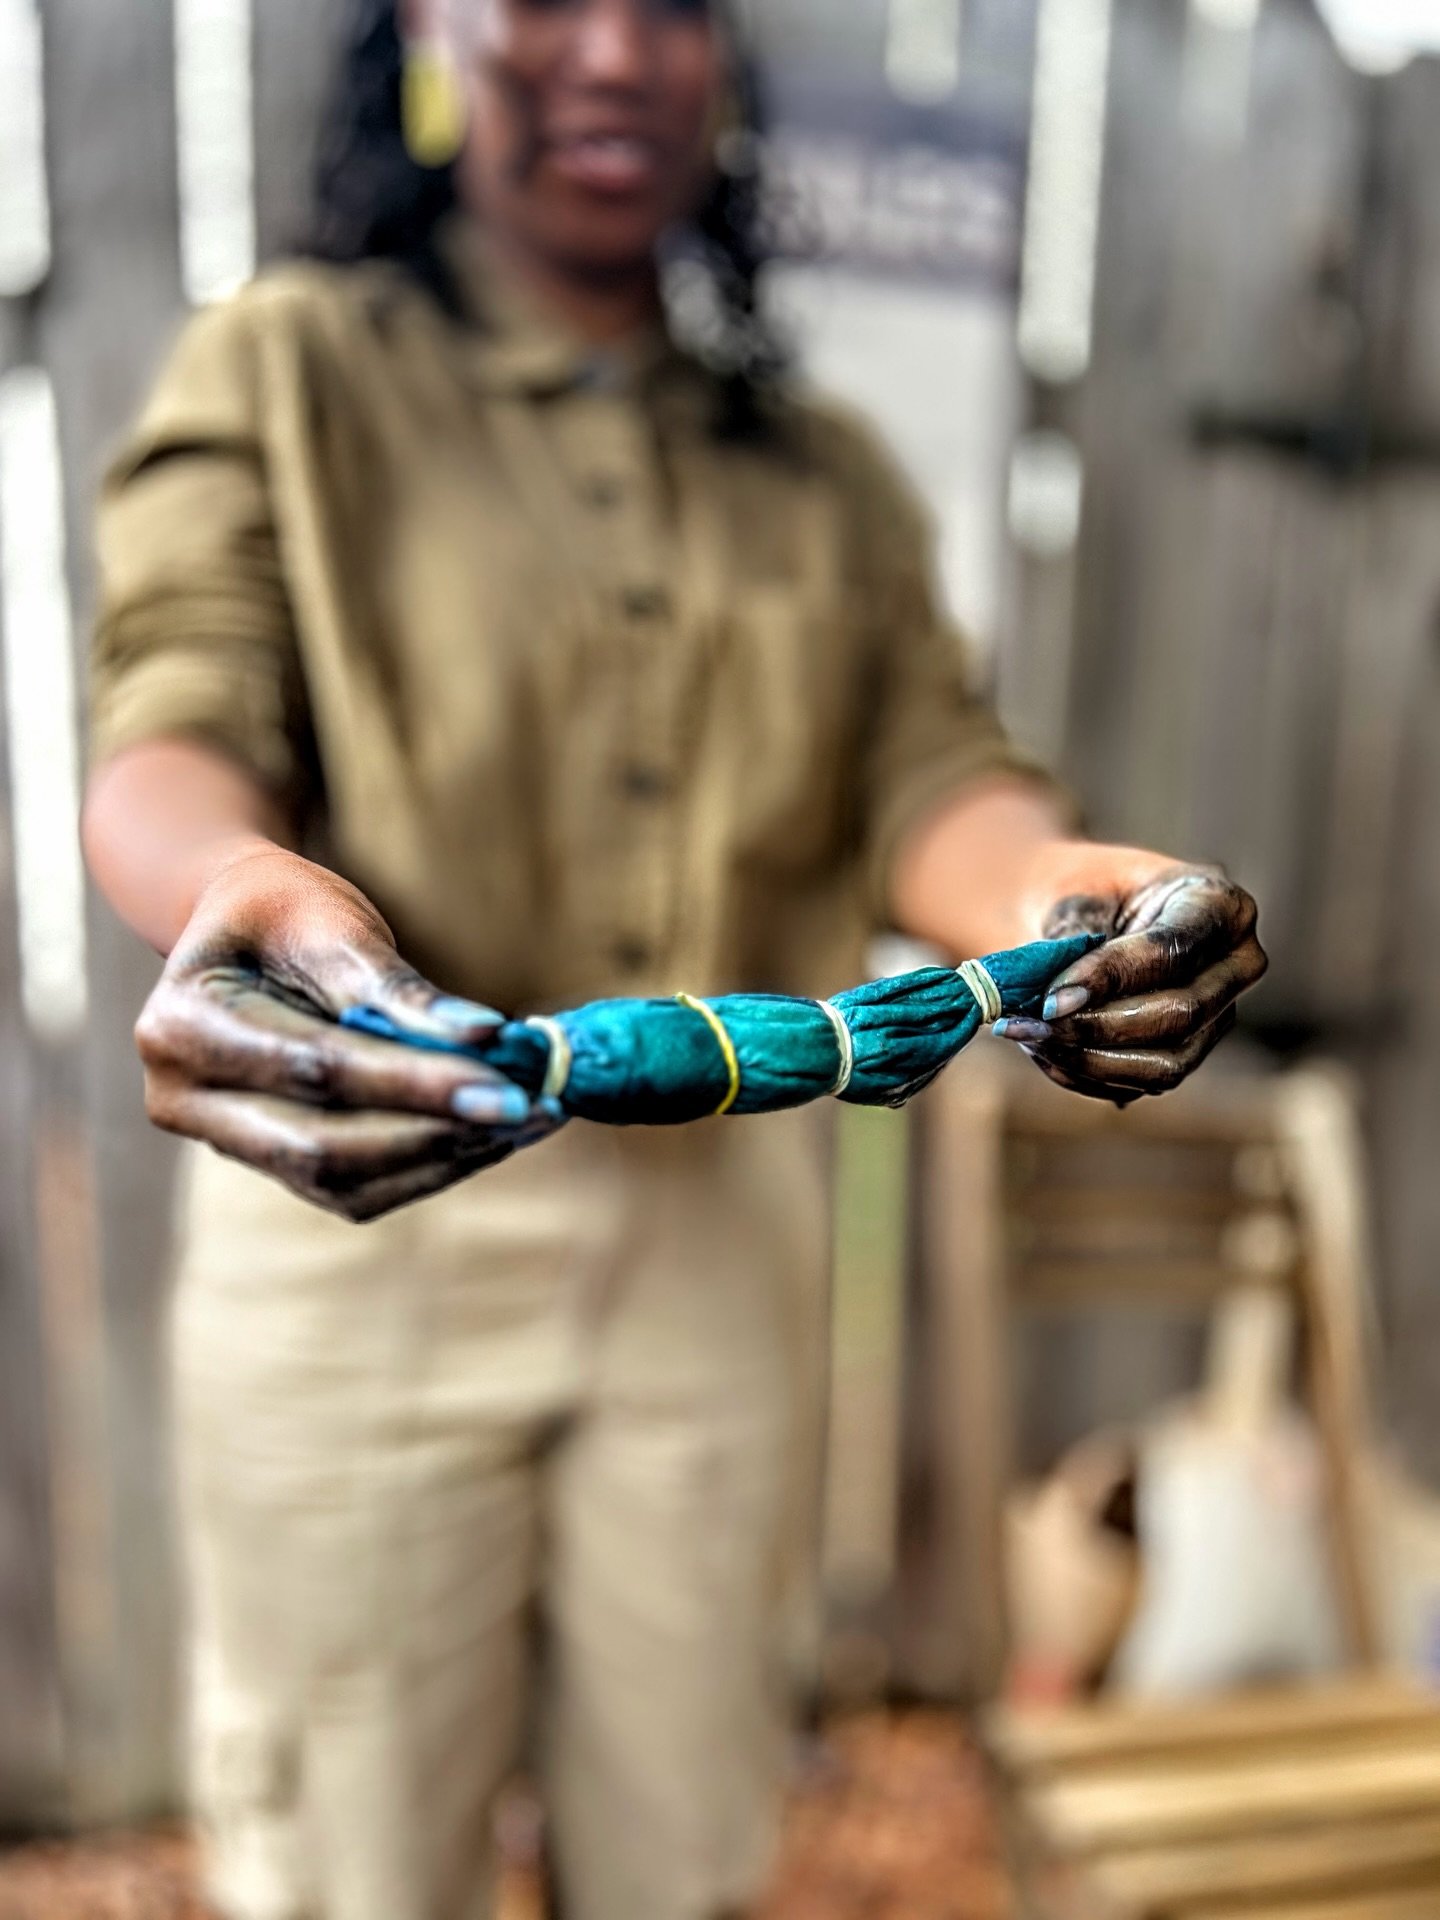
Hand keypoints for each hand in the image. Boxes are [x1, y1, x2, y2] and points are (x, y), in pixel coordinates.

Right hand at [135, 839, 560, 1220]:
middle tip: (532, 1109)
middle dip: (436, 1133)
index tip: (506, 1085)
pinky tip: (491, 1134)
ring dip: (443, 1158)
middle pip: (323, 1145)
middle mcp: (182, 1098)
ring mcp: (220, 1140)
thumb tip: (486, 1037)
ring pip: (341, 1182)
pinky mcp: (268, 1162)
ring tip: (529, 1118)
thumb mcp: (331, 923)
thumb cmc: (284, 911)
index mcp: (181, 1024)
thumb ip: (396, 988)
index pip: (316, 1069)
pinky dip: (426, 1165)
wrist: (244, 930)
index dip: (414, 1083)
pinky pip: (352, 1189)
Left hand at [993, 844, 1267, 1104]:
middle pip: (1181, 1014)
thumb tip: (1055, 1007)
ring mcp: (1219, 1016)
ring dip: (1089, 1059)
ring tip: (1029, 1038)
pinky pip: (1142, 1083)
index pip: (1174, 949)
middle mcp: (1237, 964)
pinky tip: (1044, 1051)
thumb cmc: (1083, 898)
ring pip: (1167, 1064)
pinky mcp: (1189, 1054)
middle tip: (1034, 1022)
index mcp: (1220, 905)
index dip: (1110, 977)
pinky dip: (1085, 1073)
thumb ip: (1072, 949)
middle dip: (1097, 1026)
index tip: (1050, 996)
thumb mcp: (1076, 901)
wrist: (1080, 917)